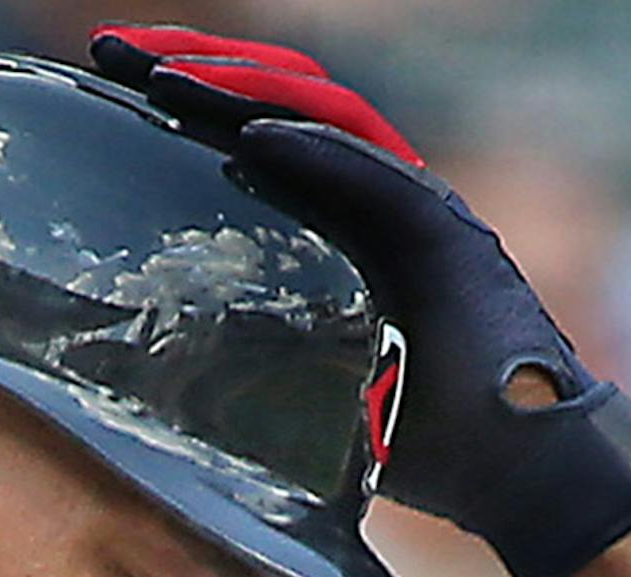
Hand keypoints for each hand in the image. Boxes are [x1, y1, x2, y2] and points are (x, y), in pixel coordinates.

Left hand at [90, 24, 630, 576]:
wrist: (521, 472)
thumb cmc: (420, 442)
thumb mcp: (305, 392)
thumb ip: (249, 360)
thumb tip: (145, 387)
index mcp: (340, 223)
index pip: (253, 134)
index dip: (186, 100)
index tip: (108, 83)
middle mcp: (379, 198)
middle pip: (278, 102)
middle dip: (193, 65)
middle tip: (110, 51)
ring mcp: (418, 208)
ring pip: (323, 115)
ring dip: (240, 88)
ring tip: (162, 74)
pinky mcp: (451, 238)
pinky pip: (376, 177)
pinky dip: (314, 150)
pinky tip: (250, 135)